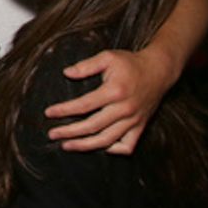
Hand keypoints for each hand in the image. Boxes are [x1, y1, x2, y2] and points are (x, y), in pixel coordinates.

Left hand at [44, 47, 172, 153]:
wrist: (159, 71)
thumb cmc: (131, 63)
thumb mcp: (108, 57)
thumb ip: (86, 65)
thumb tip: (66, 73)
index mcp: (115, 91)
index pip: (84, 105)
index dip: (64, 110)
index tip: (48, 113)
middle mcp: (125, 109)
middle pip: (92, 126)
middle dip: (69, 132)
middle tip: (52, 134)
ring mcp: (134, 120)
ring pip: (107, 140)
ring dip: (85, 145)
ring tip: (67, 145)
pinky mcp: (141, 126)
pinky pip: (127, 146)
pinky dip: (113, 150)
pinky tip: (98, 146)